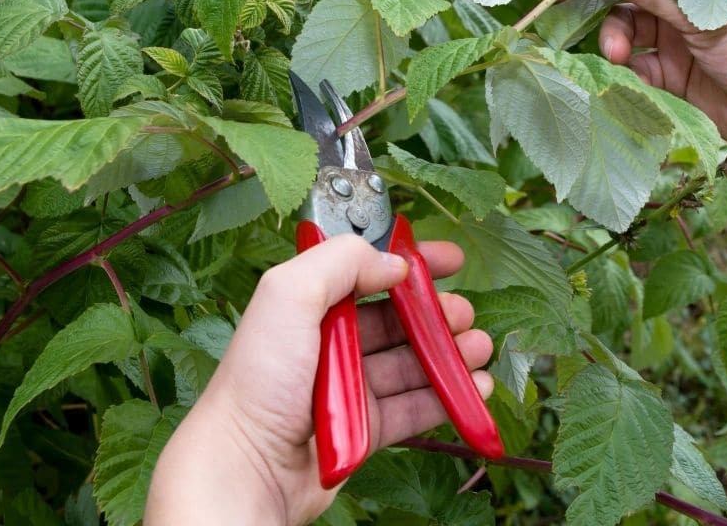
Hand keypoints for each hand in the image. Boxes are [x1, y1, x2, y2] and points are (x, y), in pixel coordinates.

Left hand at [145, 235, 493, 525]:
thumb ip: (340, 262)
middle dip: (437, 312)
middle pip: (397, 319)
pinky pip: (414, 408)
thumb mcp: (288, 296)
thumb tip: (393, 261)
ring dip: (450, 353)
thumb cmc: (259, 381)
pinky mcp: (364, 429)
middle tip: (466, 312)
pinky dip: (447, 397)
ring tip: (479, 348)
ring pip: (411, 363)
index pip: (367, 271)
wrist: (247, 467)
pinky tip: (474, 389)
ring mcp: (349, 388)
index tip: (450, 259)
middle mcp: (329, 343)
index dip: (410, 262)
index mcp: (309, 305)